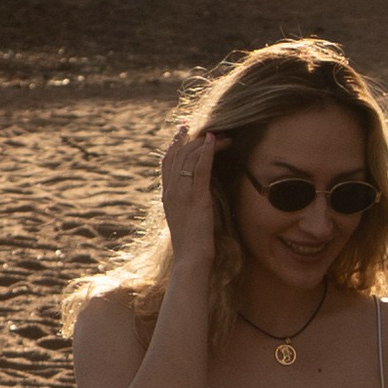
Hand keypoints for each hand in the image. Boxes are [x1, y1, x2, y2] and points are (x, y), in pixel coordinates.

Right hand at [159, 125, 220, 265]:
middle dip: (194, 138)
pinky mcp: (197, 198)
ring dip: (206, 143)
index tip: (183, 129)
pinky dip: (207, 152)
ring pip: (190, 158)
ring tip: (221, 135)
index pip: (167, 161)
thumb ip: (186, 202)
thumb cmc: (191, 243)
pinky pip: (201, 169)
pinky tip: (214, 141)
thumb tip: (196, 192)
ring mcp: (182, 194)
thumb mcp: (185, 217)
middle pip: (179, 155)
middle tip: (210, 128)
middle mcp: (171, 191)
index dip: (175, 143)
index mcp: (167, 195)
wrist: (190, 258)